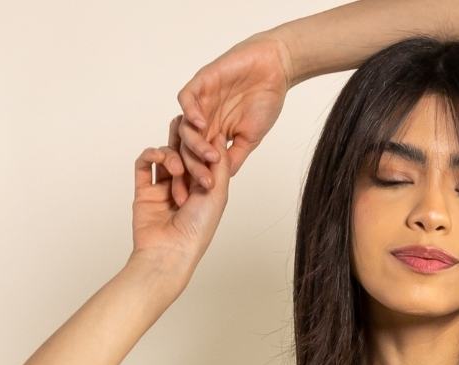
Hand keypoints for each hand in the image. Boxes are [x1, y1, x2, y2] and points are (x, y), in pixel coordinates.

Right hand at [129, 121, 231, 282]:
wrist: (171, 250)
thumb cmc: (198, 228)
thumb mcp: (218, 192)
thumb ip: (219, 162)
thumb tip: (220, 134)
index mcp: (204, 188)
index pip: (202, 156)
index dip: (203, 142)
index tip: (206, 130)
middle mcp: (184, 186)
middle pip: (182, 151)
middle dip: (184, 138)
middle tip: (186, 124)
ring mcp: (163, 188)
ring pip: (165, 155)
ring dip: (171, 156)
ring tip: (177, 170)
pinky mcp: (144, 191)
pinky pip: (144, 164)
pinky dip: (151, 154)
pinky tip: (158, 157)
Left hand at [172, 34, 292, 198]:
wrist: (274, 70)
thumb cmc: (265, 101)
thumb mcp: (251, 138)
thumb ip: (235, 157)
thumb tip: (222, 180)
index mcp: (212, 135)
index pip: (196, 161)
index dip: (193, 181)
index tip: (195, 200)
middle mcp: (202, 120)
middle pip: (185, 149)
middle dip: (192, 169)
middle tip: (204, 184)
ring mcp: (200, 103)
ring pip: (183, 128)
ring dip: (194, 145)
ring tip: (210, 155)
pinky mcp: (201, 83)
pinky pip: (186, 100)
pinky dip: (191, 113)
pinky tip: (202, 125)